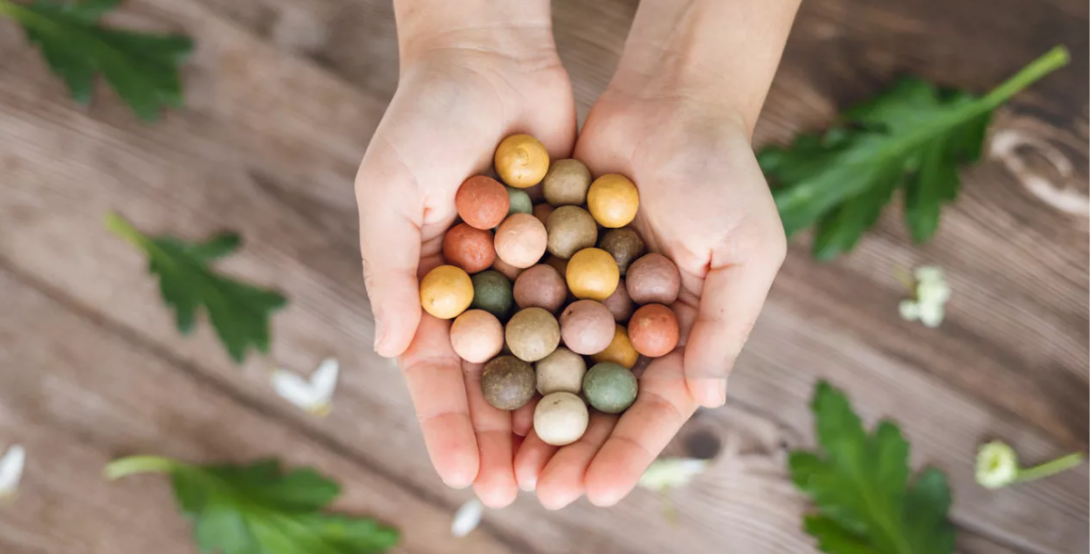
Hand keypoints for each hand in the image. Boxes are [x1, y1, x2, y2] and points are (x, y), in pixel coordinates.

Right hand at [355, 2, 575, 507]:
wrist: (491, 53)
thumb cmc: (424, 119)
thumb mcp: (390, 193)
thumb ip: (391, 273)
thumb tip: (393, 354)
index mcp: (427, 286)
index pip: (437, 373)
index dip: (449, 427)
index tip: (467, 477)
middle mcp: (478, 289)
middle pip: (494, 379)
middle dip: (504, 435)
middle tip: (525, 490)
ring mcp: (526, 272)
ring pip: (542, 356)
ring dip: (553, 409)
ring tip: (568, 461)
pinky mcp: (570, 247)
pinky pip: (581, 308)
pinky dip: (593, 350)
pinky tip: (611, 394)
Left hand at [514, 90, 786, 507]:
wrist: (670, 95)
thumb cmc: (722, 171)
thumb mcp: (744, 249)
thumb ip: (725, 324)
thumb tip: (707, 400)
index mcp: (684, 330)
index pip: (655, 406)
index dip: (628, 451)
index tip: (598, 491)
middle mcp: (631, 322)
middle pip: (596, 400)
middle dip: (569, 448)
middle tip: (537, 491)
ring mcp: (588, 293)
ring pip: (553, 368)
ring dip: (529, 414)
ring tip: (502, 458)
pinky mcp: (550, 259)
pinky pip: (524, 310)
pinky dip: (503, 347)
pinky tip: (476, 384)